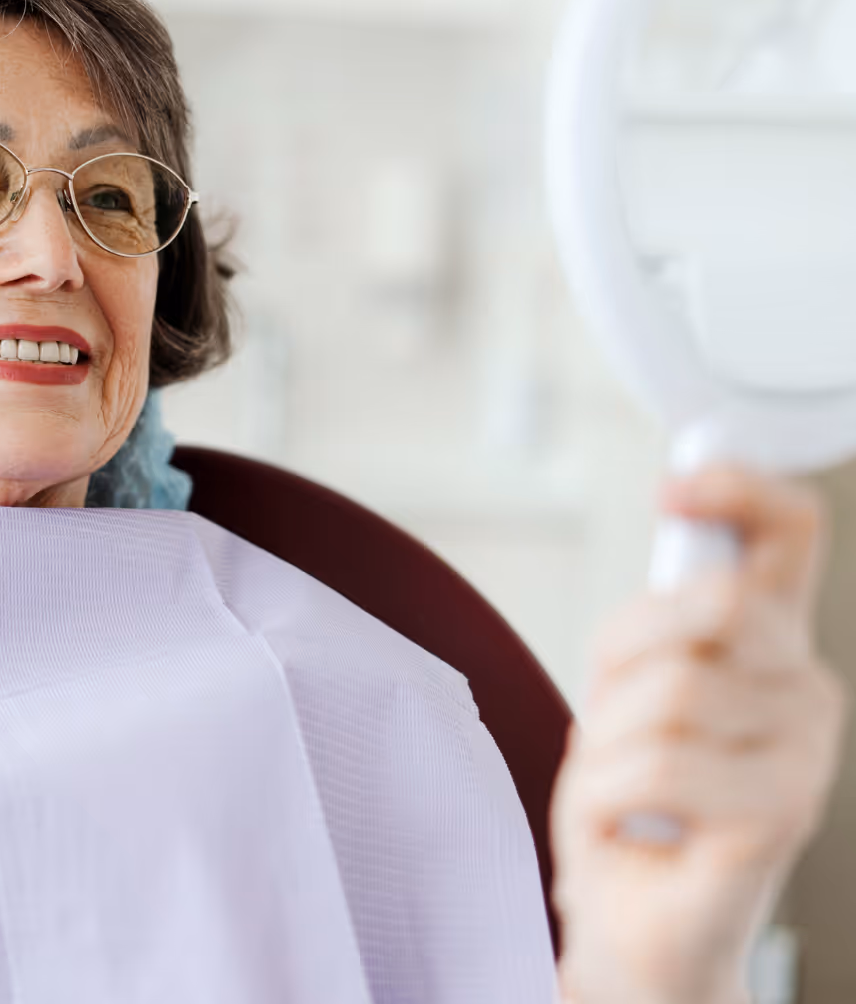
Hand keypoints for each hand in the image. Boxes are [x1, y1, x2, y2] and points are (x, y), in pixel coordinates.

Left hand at [552, 466, 847, 1003]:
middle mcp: (805, 687)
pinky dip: (600, 795)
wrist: (635, 917)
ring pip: (671, 688)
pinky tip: (618, 824)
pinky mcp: (780, 816)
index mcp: (769, 642)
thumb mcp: (628, 683)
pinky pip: (656, 766)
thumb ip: (660, 613)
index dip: (739, 488)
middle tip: (612, 716)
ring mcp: (805, 753)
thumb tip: (682, 511)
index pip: (790, 532)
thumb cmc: (632, 799)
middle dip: (626, 654)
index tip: (672, 491)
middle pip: (713, 602)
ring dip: (604, 740)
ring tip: (614, 781)